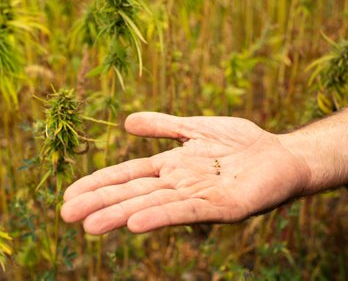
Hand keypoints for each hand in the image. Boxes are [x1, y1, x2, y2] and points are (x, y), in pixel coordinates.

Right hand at [61, 112, 310, 234]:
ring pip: (153, 205)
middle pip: (133, 194)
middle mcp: (179, 185)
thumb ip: (163, 126)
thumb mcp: (194, 127)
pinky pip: (187, 211)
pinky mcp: (223, 207)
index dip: (99, 183)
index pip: (127, 175)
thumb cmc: (240, 142)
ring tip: (91, 225)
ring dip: (122, 215)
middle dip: (100, 204)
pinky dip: (160, 216)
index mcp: (171, 167)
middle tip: (66, 215)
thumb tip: (125, 122)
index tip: (69, 194)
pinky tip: (135, 224)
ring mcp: (199, 197)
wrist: (281, 154)